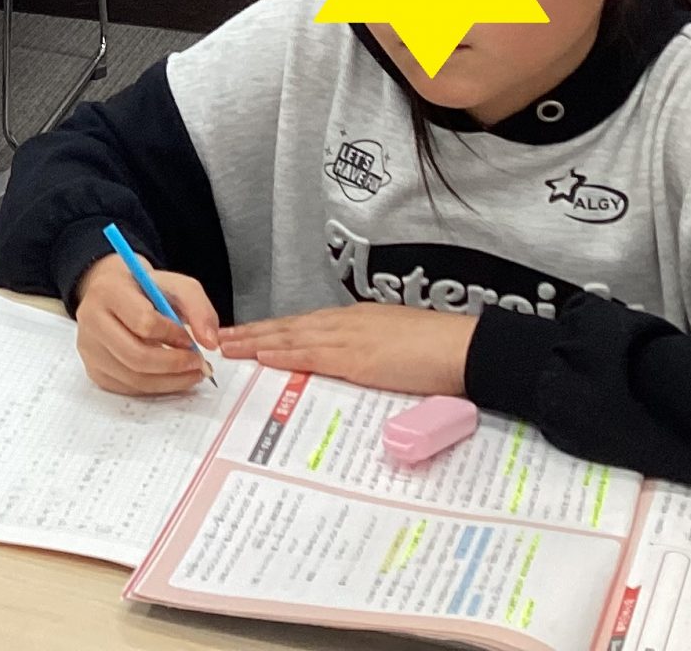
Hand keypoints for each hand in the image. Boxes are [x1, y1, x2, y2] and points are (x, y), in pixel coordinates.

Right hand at [73, 254, 220, 396]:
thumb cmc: (145, 289)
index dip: (173, 336)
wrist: (114, 293)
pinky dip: (155, 387)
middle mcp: (91, 320)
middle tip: (198, 364)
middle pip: (136, 356)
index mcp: (109, 291)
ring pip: (133, 378)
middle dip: (174, 365)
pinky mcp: (93, 369)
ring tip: (191, 372)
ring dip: (170, 381)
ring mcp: (89, 348)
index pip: (143, 322)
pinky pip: (128, 388)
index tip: (191, 339)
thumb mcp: (175, 285)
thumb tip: (210, 342)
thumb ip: (198, 307)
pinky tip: (170, 377)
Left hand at [219, 303, 474, 396]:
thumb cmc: (443, 353)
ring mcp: (351, 338)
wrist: (468, 349)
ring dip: (257, 341)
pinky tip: (262, 356)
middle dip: (255, 332)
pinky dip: (284, 354)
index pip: (306, 325)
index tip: (249, 334)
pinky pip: (312, 354)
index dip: (275, 330)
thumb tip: (357, 369)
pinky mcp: (358, 358)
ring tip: (229, 345)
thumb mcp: (398, 349)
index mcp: (358, 321)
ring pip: (292, 337)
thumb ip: (373, 356)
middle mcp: (348, 323)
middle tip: (223, 337)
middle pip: (291, 327)